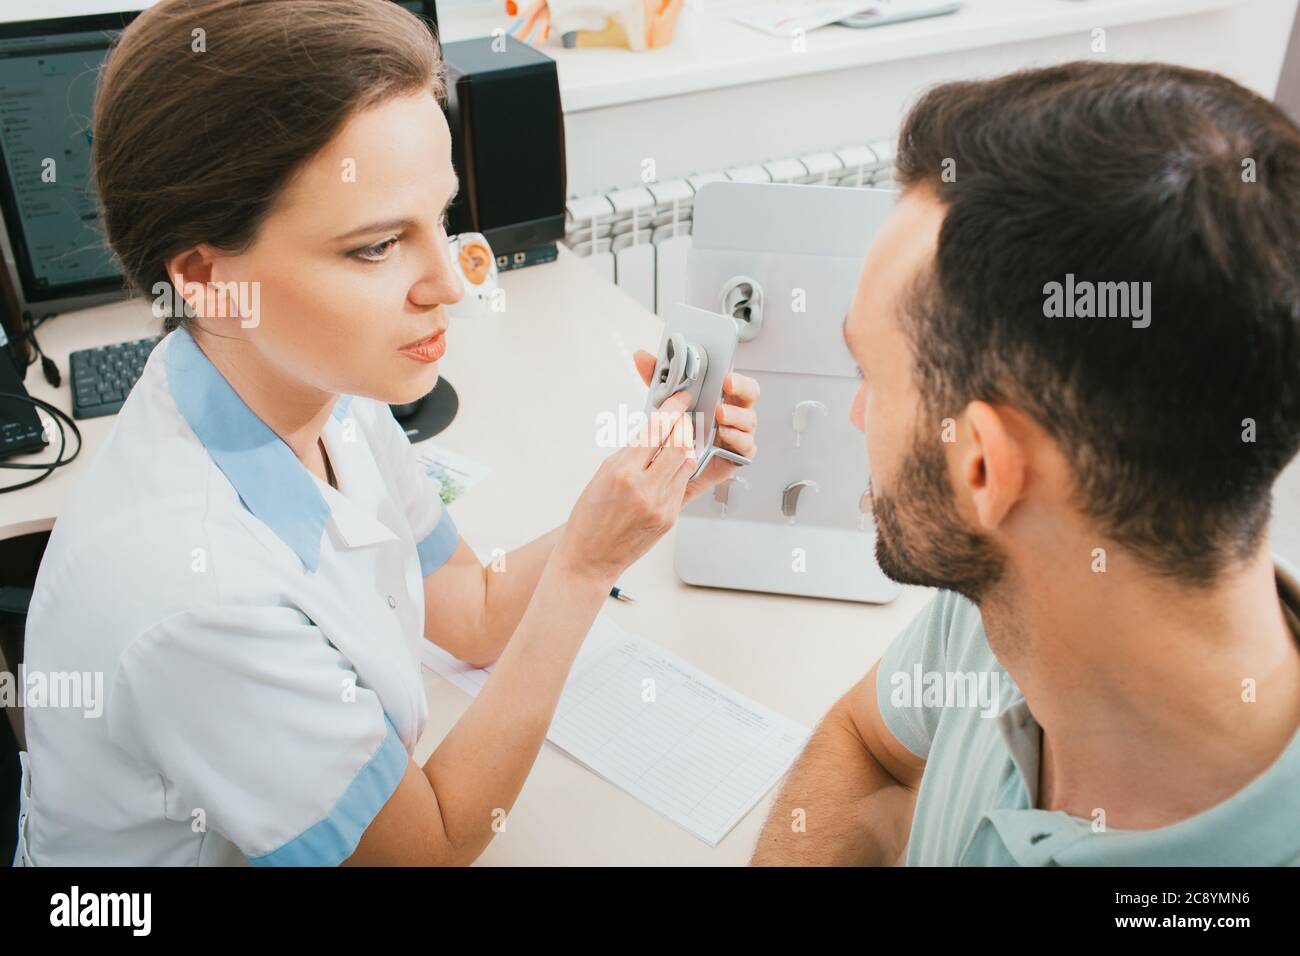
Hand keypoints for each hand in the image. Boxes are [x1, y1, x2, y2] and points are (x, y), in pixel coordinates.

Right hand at [555, 389, 695, 585]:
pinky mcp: (670, 518)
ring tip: (680, 438)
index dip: (671, 410)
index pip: (656, 431)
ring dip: (686, 447)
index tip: (679, 399)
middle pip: (679, 445)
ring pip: (687, 464)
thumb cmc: (589, 517)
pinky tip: (673, 465)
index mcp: (623, 472)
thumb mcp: (602, 474)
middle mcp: (645, 488)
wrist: (590, 558)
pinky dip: (680, 471)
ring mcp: (661, 505)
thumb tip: (653, 431)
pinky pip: (682, 485)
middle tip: (684, 415)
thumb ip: (630, 452)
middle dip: (684, 425)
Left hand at [633, 349, 758, 504]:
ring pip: (748, 420)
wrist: (676, 468)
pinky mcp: (737, 454)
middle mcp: (735, 412)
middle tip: (726, 385)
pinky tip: (723, 435)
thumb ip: (657, 380)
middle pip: (750, 394)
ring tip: (719, 414)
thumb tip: (640, 356)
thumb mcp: (666, 403)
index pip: (737, 380)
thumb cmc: (679, 432)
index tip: (724, 374)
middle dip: (741, 387)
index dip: (735, 376)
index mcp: (723, 396)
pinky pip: (745, 445)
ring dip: (735, 415)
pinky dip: (736, 439)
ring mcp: (739, 433)